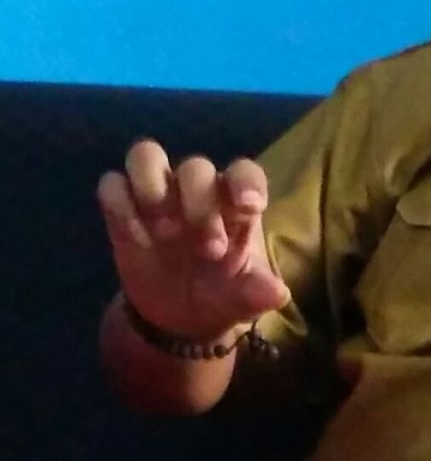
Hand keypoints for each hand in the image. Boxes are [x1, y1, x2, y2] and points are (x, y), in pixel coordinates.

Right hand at [97, 140, 290, 341]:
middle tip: (208, 250)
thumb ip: (257, 292)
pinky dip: (119, 205)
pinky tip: (134, 238)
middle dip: (198, 204)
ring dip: (150, 186)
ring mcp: (158, 195)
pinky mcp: (123, 210)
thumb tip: (278, 295)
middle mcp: (198, 190)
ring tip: (162, 231)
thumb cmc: (221, 293)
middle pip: (195, 167)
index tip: (248, 206)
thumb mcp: (242, 299)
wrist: (179, 315)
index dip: (246, 182)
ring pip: (146, 155)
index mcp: (236, 204)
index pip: (244, 172)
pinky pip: (112, 185)